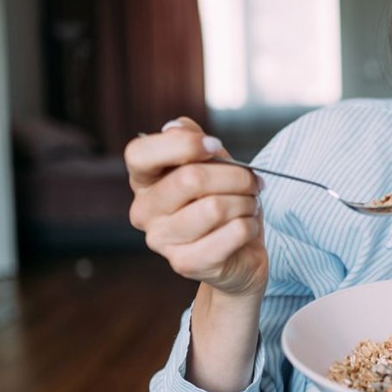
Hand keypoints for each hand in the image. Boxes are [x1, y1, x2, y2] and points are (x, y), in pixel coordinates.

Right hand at [125, 118, 267, 296]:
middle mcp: (144, 211)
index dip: (183, 144)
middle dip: (236, 176)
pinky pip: (233, 232)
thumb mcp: (211, 164)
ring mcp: (161, 241)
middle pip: (191, 178)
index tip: (215, 146)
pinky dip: (251, 225)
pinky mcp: (185, 263)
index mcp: (144, 181)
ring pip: (215, 207)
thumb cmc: (222, 201)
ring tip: (249, 206)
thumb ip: (192, 140)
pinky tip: (247, 227)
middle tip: (252, 182)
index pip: (139, 154)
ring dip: (246, 202)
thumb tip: (176, 127)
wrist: (238, 254)